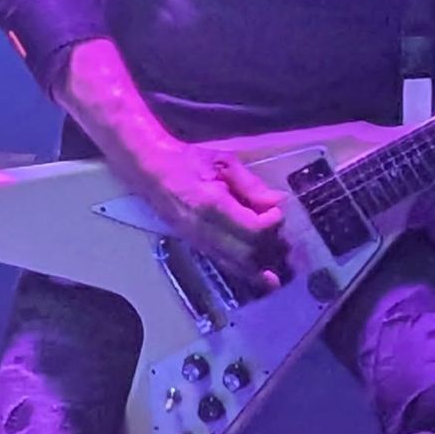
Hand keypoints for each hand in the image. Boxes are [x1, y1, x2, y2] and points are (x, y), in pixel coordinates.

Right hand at [137, 139, 288, 292]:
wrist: (149, 170)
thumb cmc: (185, 160)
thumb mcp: (222, 162)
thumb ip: (251, 185)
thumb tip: (277, 202)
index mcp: (210, 205)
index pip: (252, 228)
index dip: (271, 224)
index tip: (278, 212)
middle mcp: (203, 230)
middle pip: (246, 254)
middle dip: (270, 250)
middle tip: (285, 241)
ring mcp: (196, 241)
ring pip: (235, 265)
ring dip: (260, 267)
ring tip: (279, 265)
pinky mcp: (194, 246)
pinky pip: (224, 263)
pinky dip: (244, 269)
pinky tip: (260, 273)